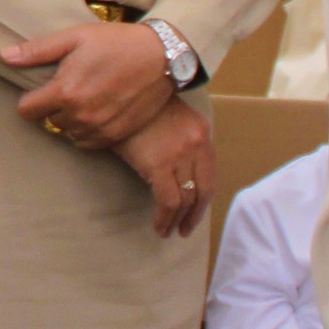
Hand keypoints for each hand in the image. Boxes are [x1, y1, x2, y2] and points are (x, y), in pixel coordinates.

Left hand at [3, 20, 179, 149]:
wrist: (162, 56)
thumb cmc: (117, 42)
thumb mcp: (75, 37)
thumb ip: (38, 50)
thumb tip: (4, 55)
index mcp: (65, 91)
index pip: (27, 111)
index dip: (30, 100)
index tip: (41, 91)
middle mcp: (80, 115)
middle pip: (49, 121)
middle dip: (54, 107)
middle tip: (72, 87)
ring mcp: (100, 128)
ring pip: (69, 133)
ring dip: (72, 120)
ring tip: (87, 98)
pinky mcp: (117, 135)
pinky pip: (89, 142)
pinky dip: (88, 131)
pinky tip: (99, 111)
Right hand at [117, 103, 215, 237]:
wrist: (118, 97)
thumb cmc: (140, 110)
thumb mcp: (173, 121)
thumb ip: (184, 144)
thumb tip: (182, 175)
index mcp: (203, 133)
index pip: (211, 176)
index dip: (203, 201)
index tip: (195, 214)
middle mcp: (197, 144)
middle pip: (202, 190)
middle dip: (194, 215)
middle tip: (184, 230)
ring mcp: (180, 155)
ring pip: (185, 198)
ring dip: (176, 220)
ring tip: (167, 231)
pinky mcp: (159, 164)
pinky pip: (167, 200)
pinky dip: (164, 217)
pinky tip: (158, 225)